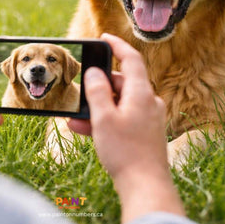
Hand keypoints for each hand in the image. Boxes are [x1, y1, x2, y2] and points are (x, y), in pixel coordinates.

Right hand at [69, 33, 184, 222]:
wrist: (145, 185)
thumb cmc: (125, 151)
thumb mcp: (103, 118)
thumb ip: (97, 91)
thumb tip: (95, 73)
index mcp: (141, 93)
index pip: (131, 59)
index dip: (117, 45)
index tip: (104, 38)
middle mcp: (148, 102)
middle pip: (122, 83)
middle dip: (99, 87)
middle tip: (80, 93)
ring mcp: (148, 117)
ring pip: (119, 103)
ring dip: (98, 107)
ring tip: (76, 119)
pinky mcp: (145, 132)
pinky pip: (123, 118)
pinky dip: (106, 120)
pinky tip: (86, 130)